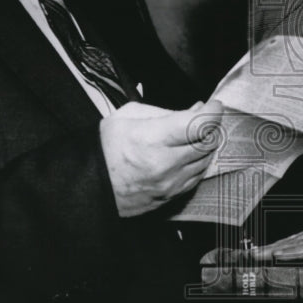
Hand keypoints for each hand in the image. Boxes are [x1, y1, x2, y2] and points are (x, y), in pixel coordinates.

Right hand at [99, 100, 222, 217]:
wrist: (89, 183)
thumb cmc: (106, 146)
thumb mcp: (130, 115)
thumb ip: (167, 112)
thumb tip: (196, 110)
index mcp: (153, 139)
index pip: (199, 125)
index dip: (213, 112)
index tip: (213, 105)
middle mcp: (165, 164)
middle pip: (208, 144)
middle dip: (212, 127)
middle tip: (206, 118)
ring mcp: (169, 184)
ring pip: (205, 162)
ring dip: (207, 145)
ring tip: (197, 134)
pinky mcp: (170, 197)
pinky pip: (196, 178)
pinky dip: (199, 163)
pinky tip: (191, 153)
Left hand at [252, 209, 302, 264]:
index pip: (302, 239)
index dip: (284, 244)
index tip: (269, 251)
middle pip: (294, 239)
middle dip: (272, 247)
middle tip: (254, 254)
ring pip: (296, 243)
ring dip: (275, 249)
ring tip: (258, 255)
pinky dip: (293, 251)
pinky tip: (279, 254)